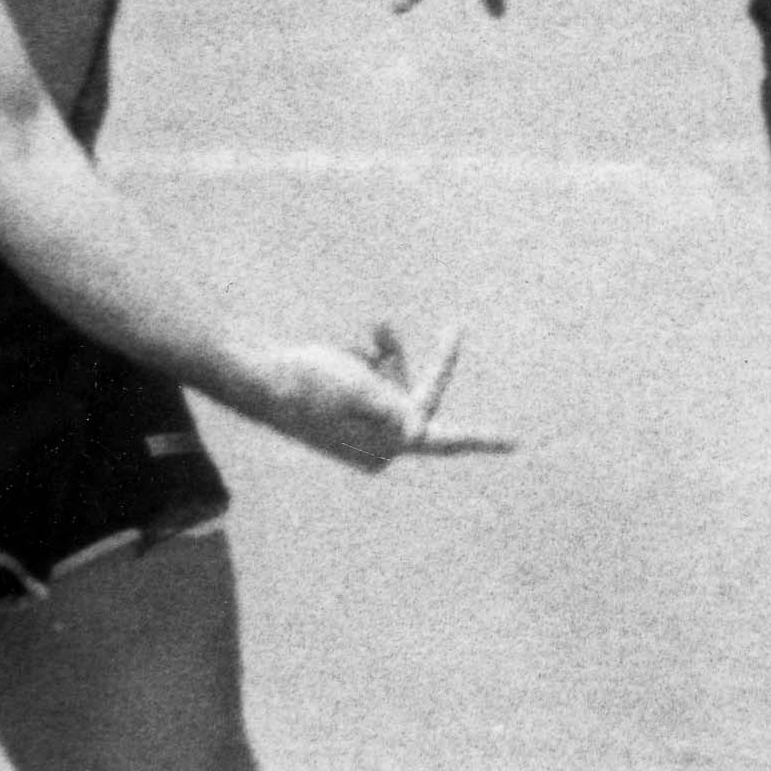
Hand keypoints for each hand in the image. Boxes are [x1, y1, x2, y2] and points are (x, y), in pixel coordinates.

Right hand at [231, 324, 518, 470]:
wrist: (253, 375)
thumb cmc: (303, 381)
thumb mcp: (354, 387)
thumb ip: (391, 407)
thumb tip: (418, 427)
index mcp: (386, 444)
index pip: (443, 439)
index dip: (481, 439)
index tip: (516, 441)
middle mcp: (378, 442)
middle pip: (419, 396)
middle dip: (421, 363)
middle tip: (457, 327)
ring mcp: (362, 427)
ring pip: (396, 381)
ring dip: (386, 355)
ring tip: (370, 330)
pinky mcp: (348, 411)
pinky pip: (375, 379)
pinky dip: (366, 360)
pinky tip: (344, 348)